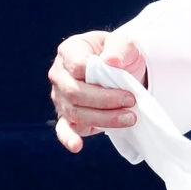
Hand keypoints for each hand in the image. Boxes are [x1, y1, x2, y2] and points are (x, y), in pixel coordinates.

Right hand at [49, 32, 145, 154]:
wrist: (123, 70)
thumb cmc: (120, 54)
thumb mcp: (125, 43)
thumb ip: (119, 47)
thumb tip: (111, 61)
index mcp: (69, 51)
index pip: (76, 65)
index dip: (99, 76)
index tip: (125, 81)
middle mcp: (59, 74)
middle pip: (74, 92)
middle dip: (105, 101)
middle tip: (131, 102)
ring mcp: (60, 97)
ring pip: (75, 112)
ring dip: (103, 118)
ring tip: (129, 118)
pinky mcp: (66, 116)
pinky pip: (63, 128)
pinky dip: (69, 138)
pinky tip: (76, 146)